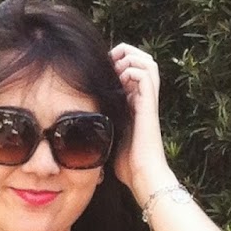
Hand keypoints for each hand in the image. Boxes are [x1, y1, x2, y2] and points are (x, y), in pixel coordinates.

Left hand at [109, 42, 173, 201]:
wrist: (143, 176)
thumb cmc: (128, 166)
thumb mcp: (110, 139)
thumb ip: (103, 126)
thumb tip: (81, 125)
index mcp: (136, 105)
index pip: (131, 70)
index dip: (118, 62)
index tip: (101, 68)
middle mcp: (144, 100)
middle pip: (143, 60)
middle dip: (125, 53)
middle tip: (109, 61)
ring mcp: (149, 102)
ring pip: (148, 63)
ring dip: (130, 58)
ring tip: (116, 68)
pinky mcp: (149, 106)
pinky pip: (146, 74)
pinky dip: (132, 70)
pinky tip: (120, 80)